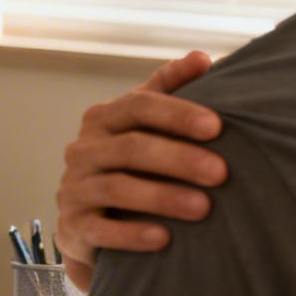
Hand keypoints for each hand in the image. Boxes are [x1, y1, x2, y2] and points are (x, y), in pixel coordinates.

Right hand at [54, 51, 226, 292]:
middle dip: (179, 158)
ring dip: (163, 197)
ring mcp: (74, 188)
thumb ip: (170, 89)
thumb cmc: (130, 165)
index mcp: (103, 118)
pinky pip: (101, 230)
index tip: (217, 127)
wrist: (91, 224)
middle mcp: (83, 149)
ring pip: (118, 188)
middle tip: (221, 173)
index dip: (178, 113)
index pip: (139, 104)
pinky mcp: (73, 227)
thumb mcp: (147, 125)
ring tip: (203, 208)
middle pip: (131, 147)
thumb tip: (203, 57)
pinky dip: (133, 234)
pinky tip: (165, 239)